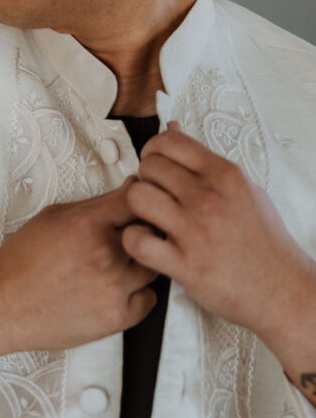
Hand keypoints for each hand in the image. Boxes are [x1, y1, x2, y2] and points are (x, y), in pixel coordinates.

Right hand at [0, 180, 157, 370]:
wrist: (2, 304)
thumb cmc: (23, 259)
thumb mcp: (53, 217)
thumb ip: (96, 204)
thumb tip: (131, 188)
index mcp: (89, 224)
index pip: (138, 200)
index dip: (141, 199)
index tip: (138, 204)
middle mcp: (106, 256)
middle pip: (151, 233)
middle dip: (142, 232)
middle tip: (123, 238)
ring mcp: (114, 289)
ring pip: (153, 266)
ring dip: (140, 263)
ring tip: (114, 266)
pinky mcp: (116, 318)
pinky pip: (148, 300)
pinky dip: (137, 294)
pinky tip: (114, 289)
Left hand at [121, 122, 314, 339]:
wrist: (282, 289)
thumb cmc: (262, 240)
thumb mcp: (243, 188)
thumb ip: (205, 160)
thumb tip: (172, 129)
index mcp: (224, 175)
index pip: (168, 141)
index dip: (154, 152)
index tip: (157, 166)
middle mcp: (208, 198)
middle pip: (148, 166)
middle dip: (146, 179)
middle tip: (157, 196)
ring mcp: (195, 230)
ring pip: (136, 196)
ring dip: (137, 208)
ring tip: (151, 218)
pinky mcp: (184, 264)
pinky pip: (136, 240)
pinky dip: (134, 242)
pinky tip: (149, 243)